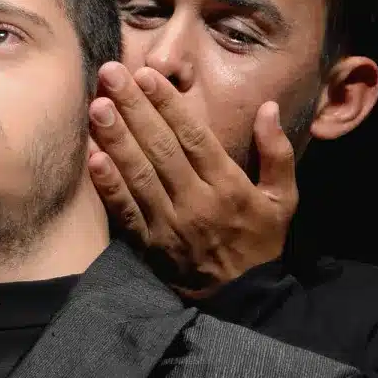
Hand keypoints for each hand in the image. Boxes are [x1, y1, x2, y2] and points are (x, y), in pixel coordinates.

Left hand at [85, 62, 298, 295]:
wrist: (242, 302)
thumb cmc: (261, 243)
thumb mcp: (283, 199)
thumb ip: (277, 153)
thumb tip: (269, 108)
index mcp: (229, 187)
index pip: (194, 137)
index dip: (168, 105)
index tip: (147, 75)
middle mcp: (198, 202)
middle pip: (161, 148)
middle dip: (134, 108)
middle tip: (111, 75)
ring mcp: (171, 225)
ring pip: (139, 175)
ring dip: (116, 139)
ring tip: (97, 107)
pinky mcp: (150, 245)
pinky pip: (126, 212)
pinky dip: (109, 186)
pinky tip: (93, 158)